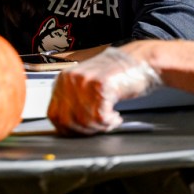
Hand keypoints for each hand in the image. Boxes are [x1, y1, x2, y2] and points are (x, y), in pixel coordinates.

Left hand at [47, 46, 161, 135]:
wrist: (139, 61)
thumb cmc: (116, 74)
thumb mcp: (86, 84)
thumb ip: (74, 100)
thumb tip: (65, 126)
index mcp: (63, 79)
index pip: (54, 114)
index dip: (67, 128)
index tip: (80, 132)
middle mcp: (70, 79)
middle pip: (67, 121)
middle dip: (85, 130)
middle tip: (98, 127)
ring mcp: (85, 81)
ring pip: (84, 121)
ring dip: (99, 126)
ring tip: (110, 120)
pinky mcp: (101, 85)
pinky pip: (100, 117)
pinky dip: (110, 122)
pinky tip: (115, 116)